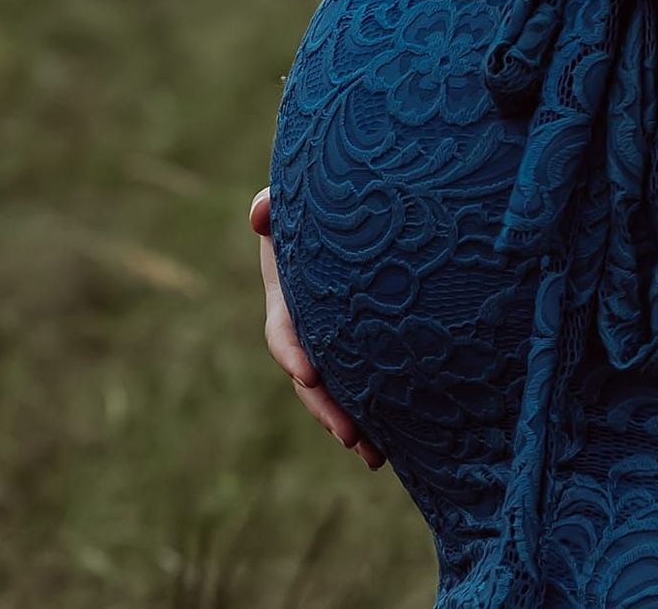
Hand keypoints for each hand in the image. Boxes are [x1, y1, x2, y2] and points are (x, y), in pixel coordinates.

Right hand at [249, 187, 384, 471]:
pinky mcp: (364, 346)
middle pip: (311, 378)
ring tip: (376, 456)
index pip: (283, 332)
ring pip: (338, 392)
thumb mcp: (294, 200)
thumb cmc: (320, 202)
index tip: (309, 373)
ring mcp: (335, 342)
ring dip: (353, 424)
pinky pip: (367, 385)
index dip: (292, 354)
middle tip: (349, 434)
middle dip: (326, 409)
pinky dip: (379, 414)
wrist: (357, 210)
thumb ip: (274, 204)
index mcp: (286, 297)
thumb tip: (259, 211)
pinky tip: (398, 443)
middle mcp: (309, 328)